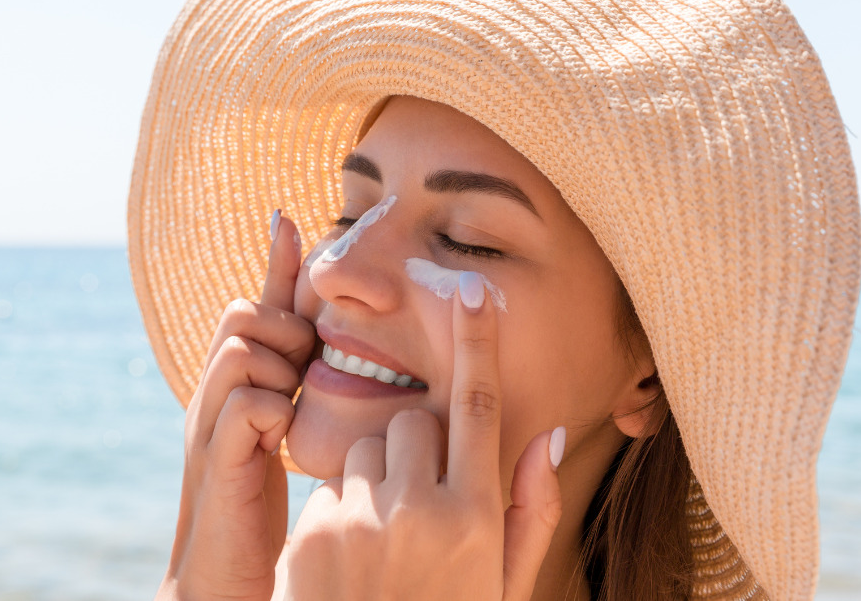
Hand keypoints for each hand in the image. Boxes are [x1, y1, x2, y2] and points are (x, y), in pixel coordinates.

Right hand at [158, 212, 312, 600]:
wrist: (223, 582)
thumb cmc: (260, 512)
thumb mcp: (284, 439)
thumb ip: (299, 392)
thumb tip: (326, 351)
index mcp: (236, 387)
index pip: (255, 307)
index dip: (274, 263)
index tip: (290, 217)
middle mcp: (214, 395)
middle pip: (242, 313)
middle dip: (282, 327)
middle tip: (302, 368)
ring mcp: (209, 425)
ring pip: (241, 347)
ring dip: (278, 366)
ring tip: (292, 404)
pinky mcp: (215, 462)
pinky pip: (244, 403)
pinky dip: (270, 410)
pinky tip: (282, 439)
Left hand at [284, 272, 564, 600]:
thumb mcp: (503, 584)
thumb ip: (531, 511)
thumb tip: (548, 433)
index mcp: (477, 519)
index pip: (478, 408)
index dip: (476, 343)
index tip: (471, 290)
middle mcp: (421, 511)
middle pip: (413, 422)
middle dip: (416, 447)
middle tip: (417, 504)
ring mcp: (362, 521)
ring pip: (366, 448)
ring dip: (376, 478)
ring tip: (382, 544)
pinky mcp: (313, 532)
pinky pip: (330, 486)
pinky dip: (342, 508)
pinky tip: (349, 563)